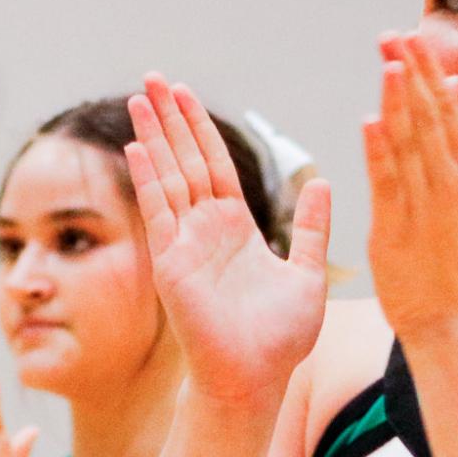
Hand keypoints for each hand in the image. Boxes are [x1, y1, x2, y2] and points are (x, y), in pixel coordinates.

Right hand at [126, 75, 330, 408]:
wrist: (256, 379)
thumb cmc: (280, 340)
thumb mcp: (307, 273)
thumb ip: (310, 228)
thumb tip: (320, 181)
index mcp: (236, 229)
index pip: (214, 166)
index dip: (201, 128)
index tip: (185, 94)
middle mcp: (205, 231)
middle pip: (184, 161)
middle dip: (170, 119)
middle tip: (153, 77)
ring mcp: (184, 245)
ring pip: (167, 177)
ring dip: (153, 136)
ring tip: (139, 96)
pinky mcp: (171, 264)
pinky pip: (158, 212)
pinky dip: (147, 179)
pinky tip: (137, 145)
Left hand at [363, 32, 457, 344]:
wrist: (456, 325)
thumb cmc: (450, 270)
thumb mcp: (456, 205)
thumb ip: (444, 155)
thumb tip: (437, 102)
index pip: (445, 115)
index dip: (427, 75)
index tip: (411, 41)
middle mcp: (450, 187)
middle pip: (431, 119)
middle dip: (414, 74)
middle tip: (395, 33)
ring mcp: (428, 208)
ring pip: (415, 144)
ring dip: (401, 100)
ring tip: (389, 59)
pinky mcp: (402, 232)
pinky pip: (391, 186)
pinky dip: (382, 152)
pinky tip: (373, 120)